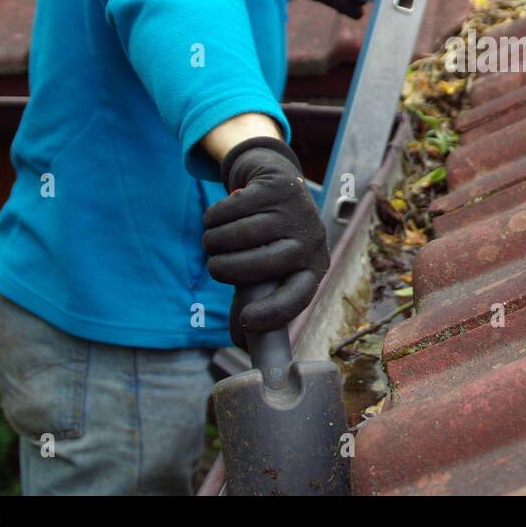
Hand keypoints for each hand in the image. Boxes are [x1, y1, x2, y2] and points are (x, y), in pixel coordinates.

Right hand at [203, 137, 328, 348]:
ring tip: (212, 241)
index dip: (273, 312)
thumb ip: (254, 299)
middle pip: (261, 265)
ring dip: (213, 241)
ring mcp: (297, 211)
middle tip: (214, 267)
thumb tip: (239, 343)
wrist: (277, 183)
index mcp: (313, 268)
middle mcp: (311, 241)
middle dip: (225, 269)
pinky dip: (213, 217)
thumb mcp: (269, 268)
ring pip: (239, 235)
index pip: (298, 297)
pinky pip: (230, 209)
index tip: (246, 321)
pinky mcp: (278, 187)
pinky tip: (217, 218)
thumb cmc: (269, 238)